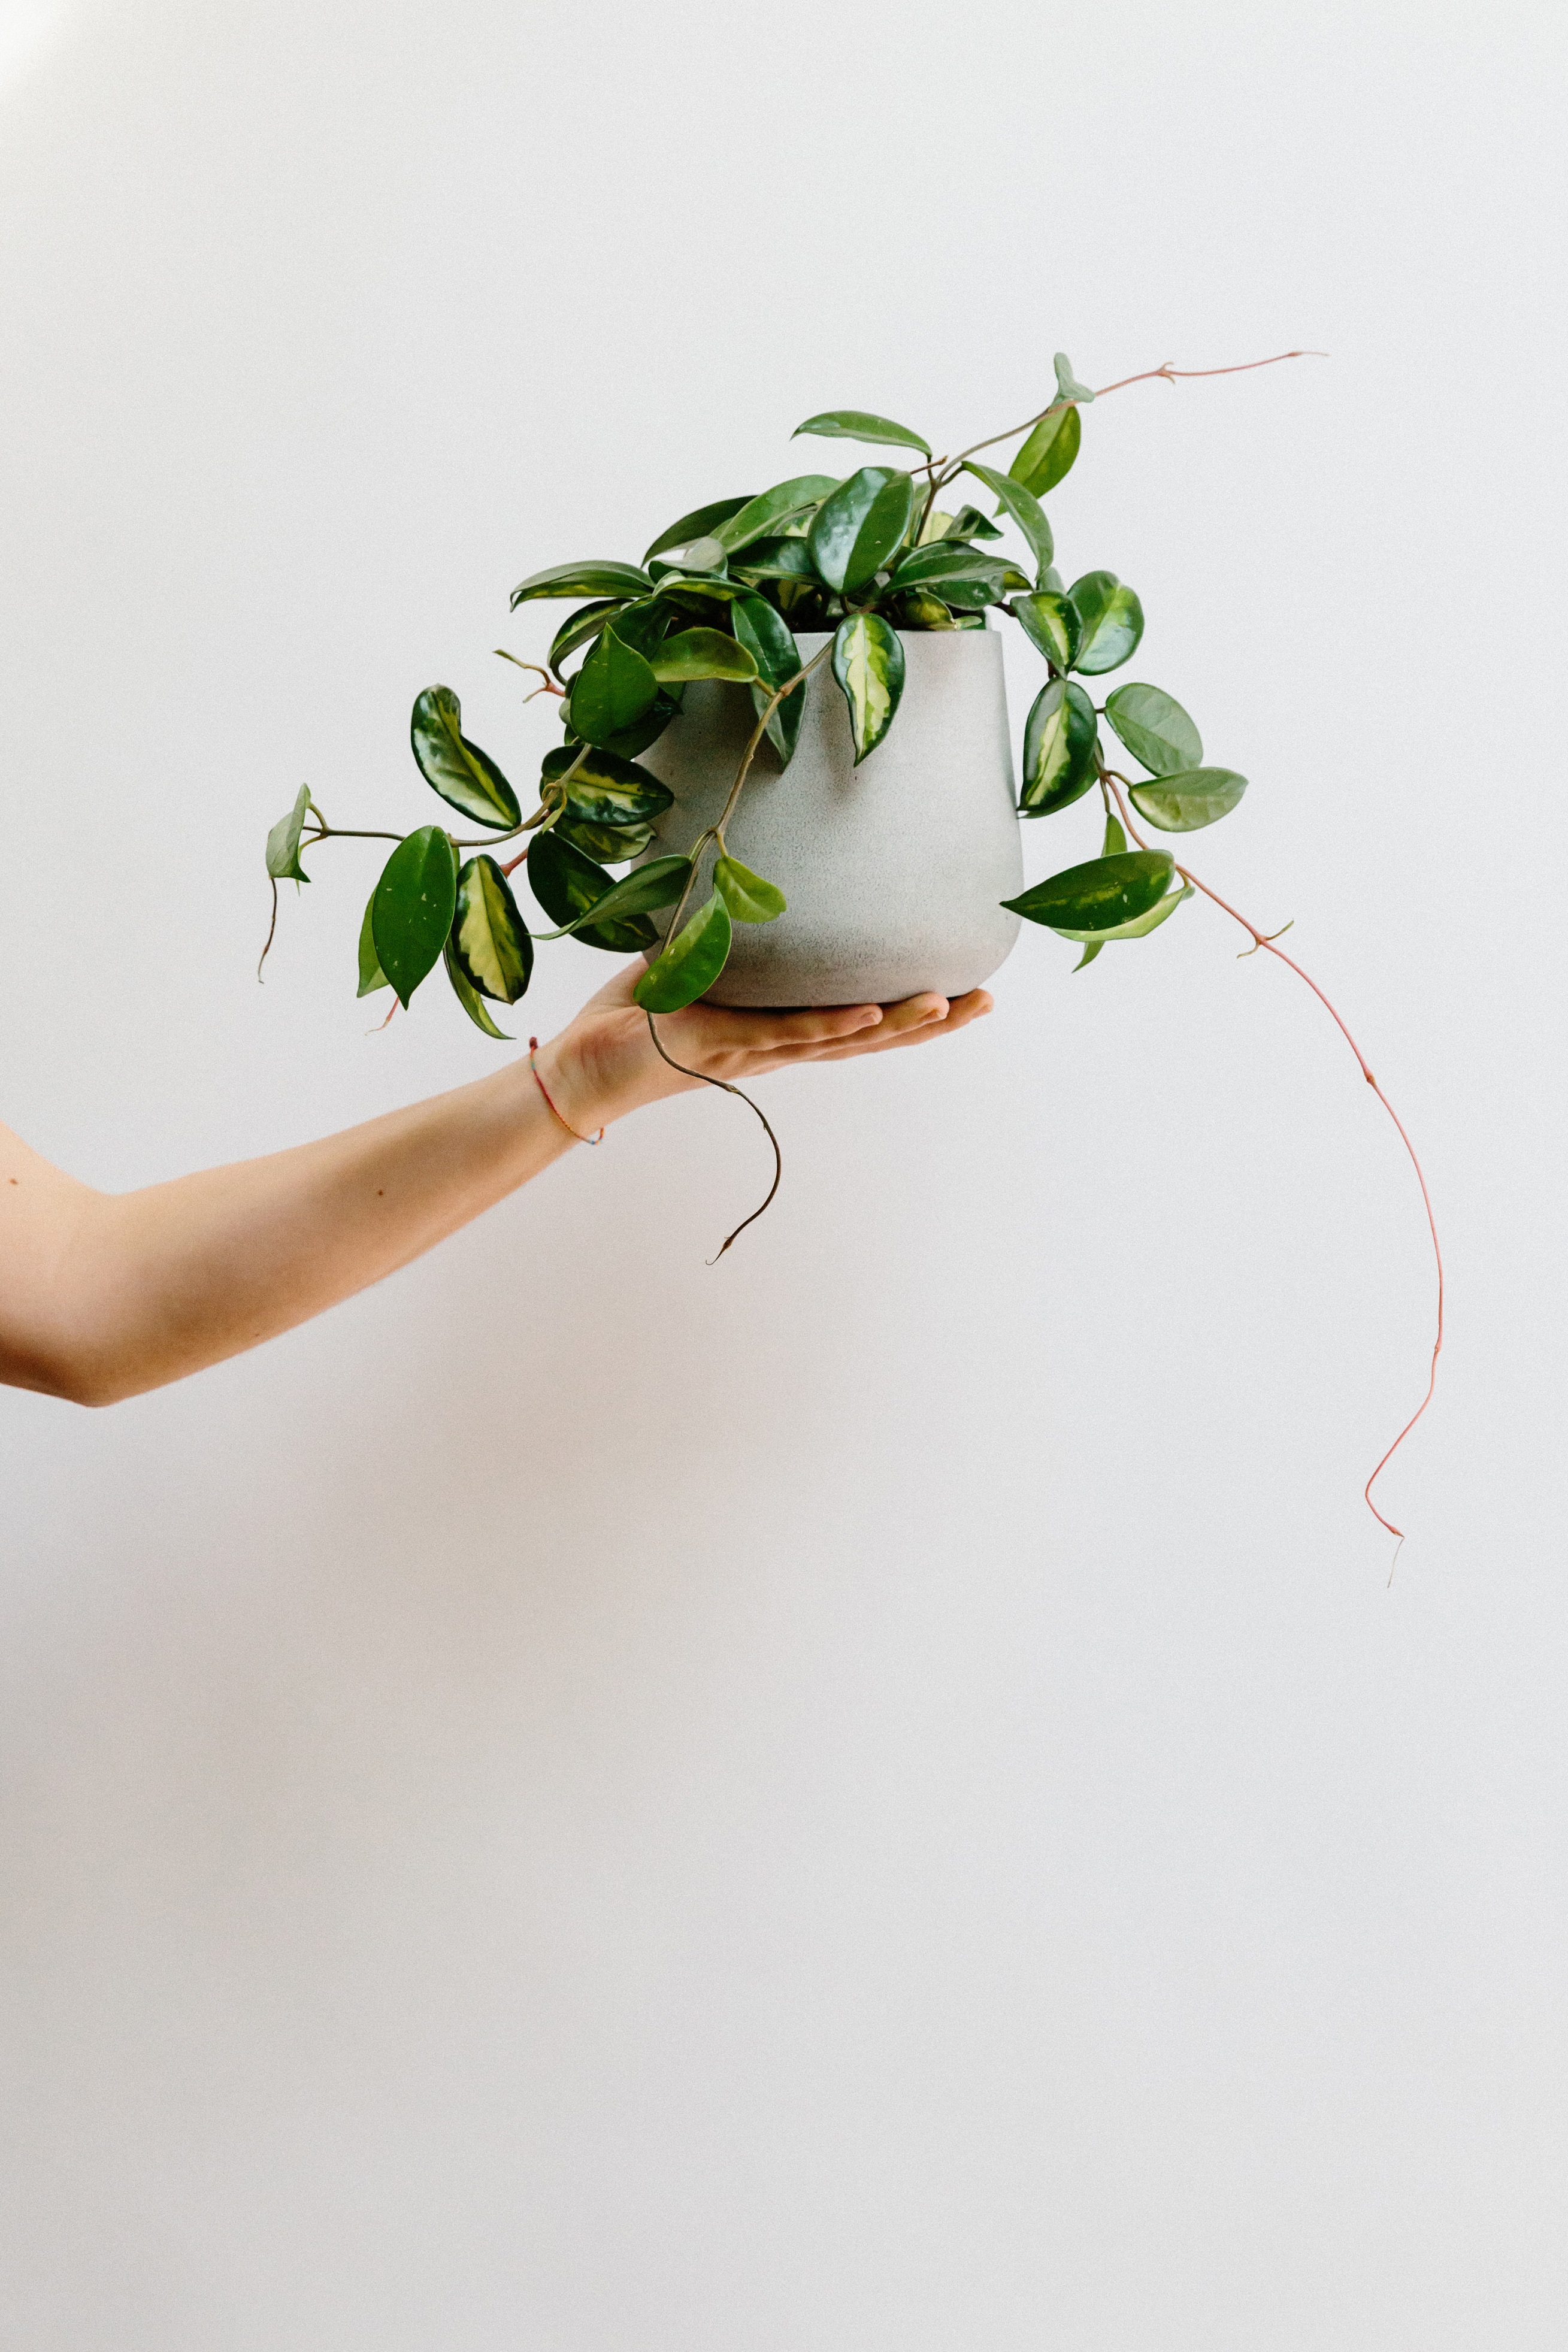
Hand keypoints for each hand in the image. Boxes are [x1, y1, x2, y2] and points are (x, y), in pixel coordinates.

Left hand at [533, 962, 993, 1133]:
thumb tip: (749, 874)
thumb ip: (730, 933)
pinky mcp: (724, 1046)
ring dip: (899, 1023)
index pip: (861, 1021)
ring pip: (844, 1039)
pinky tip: (871, 1012)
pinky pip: (788, 1034)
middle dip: (933, 1023)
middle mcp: (778, 1047)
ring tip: (949, 1003)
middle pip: (872, 1037)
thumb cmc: (634, 1016)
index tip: (967, 991)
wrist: (581, 1066)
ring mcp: (756, 1050)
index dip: (914, 1011)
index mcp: (778, 1030)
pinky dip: (831, 1024)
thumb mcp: (694, 963)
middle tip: (988, 1000)